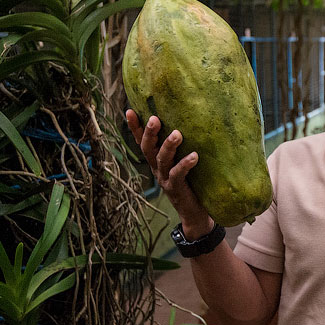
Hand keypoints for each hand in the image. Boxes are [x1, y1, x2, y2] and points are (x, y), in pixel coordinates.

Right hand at [125, 109, 213, 237]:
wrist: (194, 213)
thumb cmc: (191, 182)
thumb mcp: (183, 162)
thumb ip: (182, 146)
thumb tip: (191, 121)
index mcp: (156, 160)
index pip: (142, 141)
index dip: (134, 127)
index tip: (129, 110)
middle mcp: (157, 168)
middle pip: (147, 148)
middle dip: (149, 133)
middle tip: (154, 119)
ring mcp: (165, 179)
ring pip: (162, 160)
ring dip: (168, 146)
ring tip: (177, 134)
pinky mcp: (176, 188)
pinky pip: (178, 174)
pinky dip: (185, 164)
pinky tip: (194, 156)